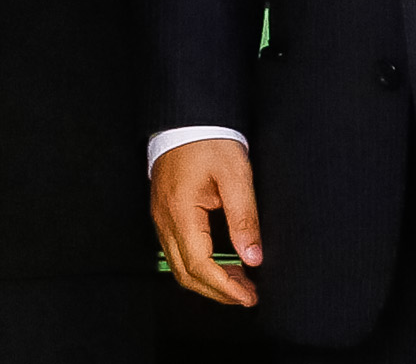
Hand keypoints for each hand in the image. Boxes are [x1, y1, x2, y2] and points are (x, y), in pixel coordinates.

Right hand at [149, 138, 263, 306]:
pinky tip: (222, 263)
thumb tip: (253, 258)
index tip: (249, 297)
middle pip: (185, 273)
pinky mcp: (165, 213)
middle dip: (217, 291)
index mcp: (181, 211)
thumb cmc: (209, 142)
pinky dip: (199, 266)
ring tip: (240, 283)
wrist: (187, 118)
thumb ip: (245, 219)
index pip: (200, 264)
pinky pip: (177, 251)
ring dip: (208, 281)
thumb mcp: (236, 177)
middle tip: (248, 296)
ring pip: (179, 265)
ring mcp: (161, 217)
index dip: (225, 287)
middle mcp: (165, 219)